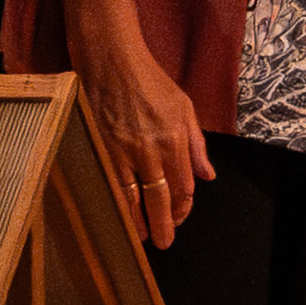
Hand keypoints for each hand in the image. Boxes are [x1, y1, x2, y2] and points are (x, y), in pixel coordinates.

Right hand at [84, 31, 214, 249]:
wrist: (111, 61)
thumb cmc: (150, 81)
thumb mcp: (184, 107)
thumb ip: (196, 145)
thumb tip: (206, 176)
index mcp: (173, 140)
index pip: (182, 186)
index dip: (183, 208)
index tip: (181, 218)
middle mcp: (149, 150)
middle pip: (158, 198)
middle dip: (162, 224)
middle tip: (163, 244)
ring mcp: (121, 150)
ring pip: (130, 196)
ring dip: (136, 220)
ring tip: (140, 237)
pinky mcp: (99, 148)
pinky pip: (109, 184)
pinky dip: (115, 203)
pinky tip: (116, 214)